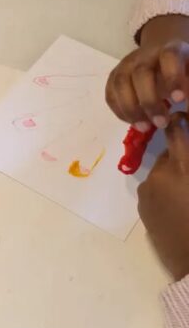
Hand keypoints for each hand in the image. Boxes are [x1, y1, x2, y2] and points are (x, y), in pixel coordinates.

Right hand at [106, 14, 188, 129]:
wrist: (162, 55)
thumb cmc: (182, 69)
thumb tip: (187, 112)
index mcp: (171, 49)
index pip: (169, 57)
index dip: (172, 77)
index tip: (179, 100)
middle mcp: (145, 55)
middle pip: (141, 73)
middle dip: (149, 100)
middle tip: (161, 123)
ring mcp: (126, 65)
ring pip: (120, 83)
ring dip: (131, 108)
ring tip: (144, 127)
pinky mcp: (114, 76)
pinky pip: (111, 94)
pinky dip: (120, 110)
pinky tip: (133, 122)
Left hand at [138, 112, 188, 280]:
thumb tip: (185, 159)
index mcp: (183, 169)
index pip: (176, 134)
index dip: (178, 123)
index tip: (180, 117)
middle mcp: (161, 176)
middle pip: (169, 155)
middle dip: (182, 156)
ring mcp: (149, 194)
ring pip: (162, 174)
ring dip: (174, 175)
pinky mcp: (144, 211)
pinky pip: (154, 191)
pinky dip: (166, 191)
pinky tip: (181, 205)